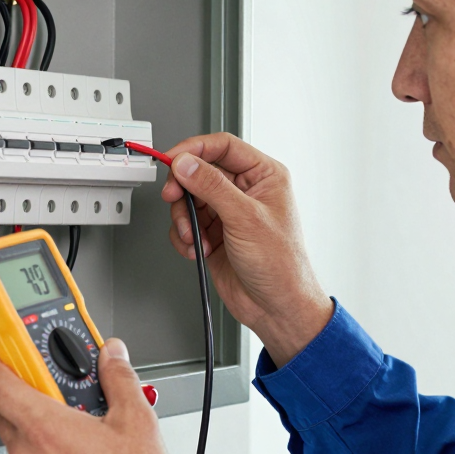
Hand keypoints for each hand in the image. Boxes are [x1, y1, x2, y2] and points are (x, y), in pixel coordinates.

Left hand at [0, 338, 175, 453]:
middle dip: (32, 397)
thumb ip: (119, 379)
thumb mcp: (137, 422)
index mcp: (44, 428)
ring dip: (45, 436)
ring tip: (86, 439)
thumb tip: (113, 357)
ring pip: (23, 446)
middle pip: (9, 411)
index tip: (4, 350)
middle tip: (66, 394)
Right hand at [158, 132, 332, 365]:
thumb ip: (212, 187)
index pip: (223, 146)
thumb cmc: (281, 265)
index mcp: (264, 176)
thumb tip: (186, 163)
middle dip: (184, 188)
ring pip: (189, 199)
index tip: (173, 159)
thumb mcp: (245, 219)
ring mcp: (228, 213)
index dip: (194, 149)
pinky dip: (185, 236)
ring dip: (184, 218)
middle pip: (200, 171)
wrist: (276, 307)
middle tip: (173, 198)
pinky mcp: (214, 234)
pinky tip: (198, 249)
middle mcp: (245, 191)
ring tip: (192, 236)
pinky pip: (187, 223)